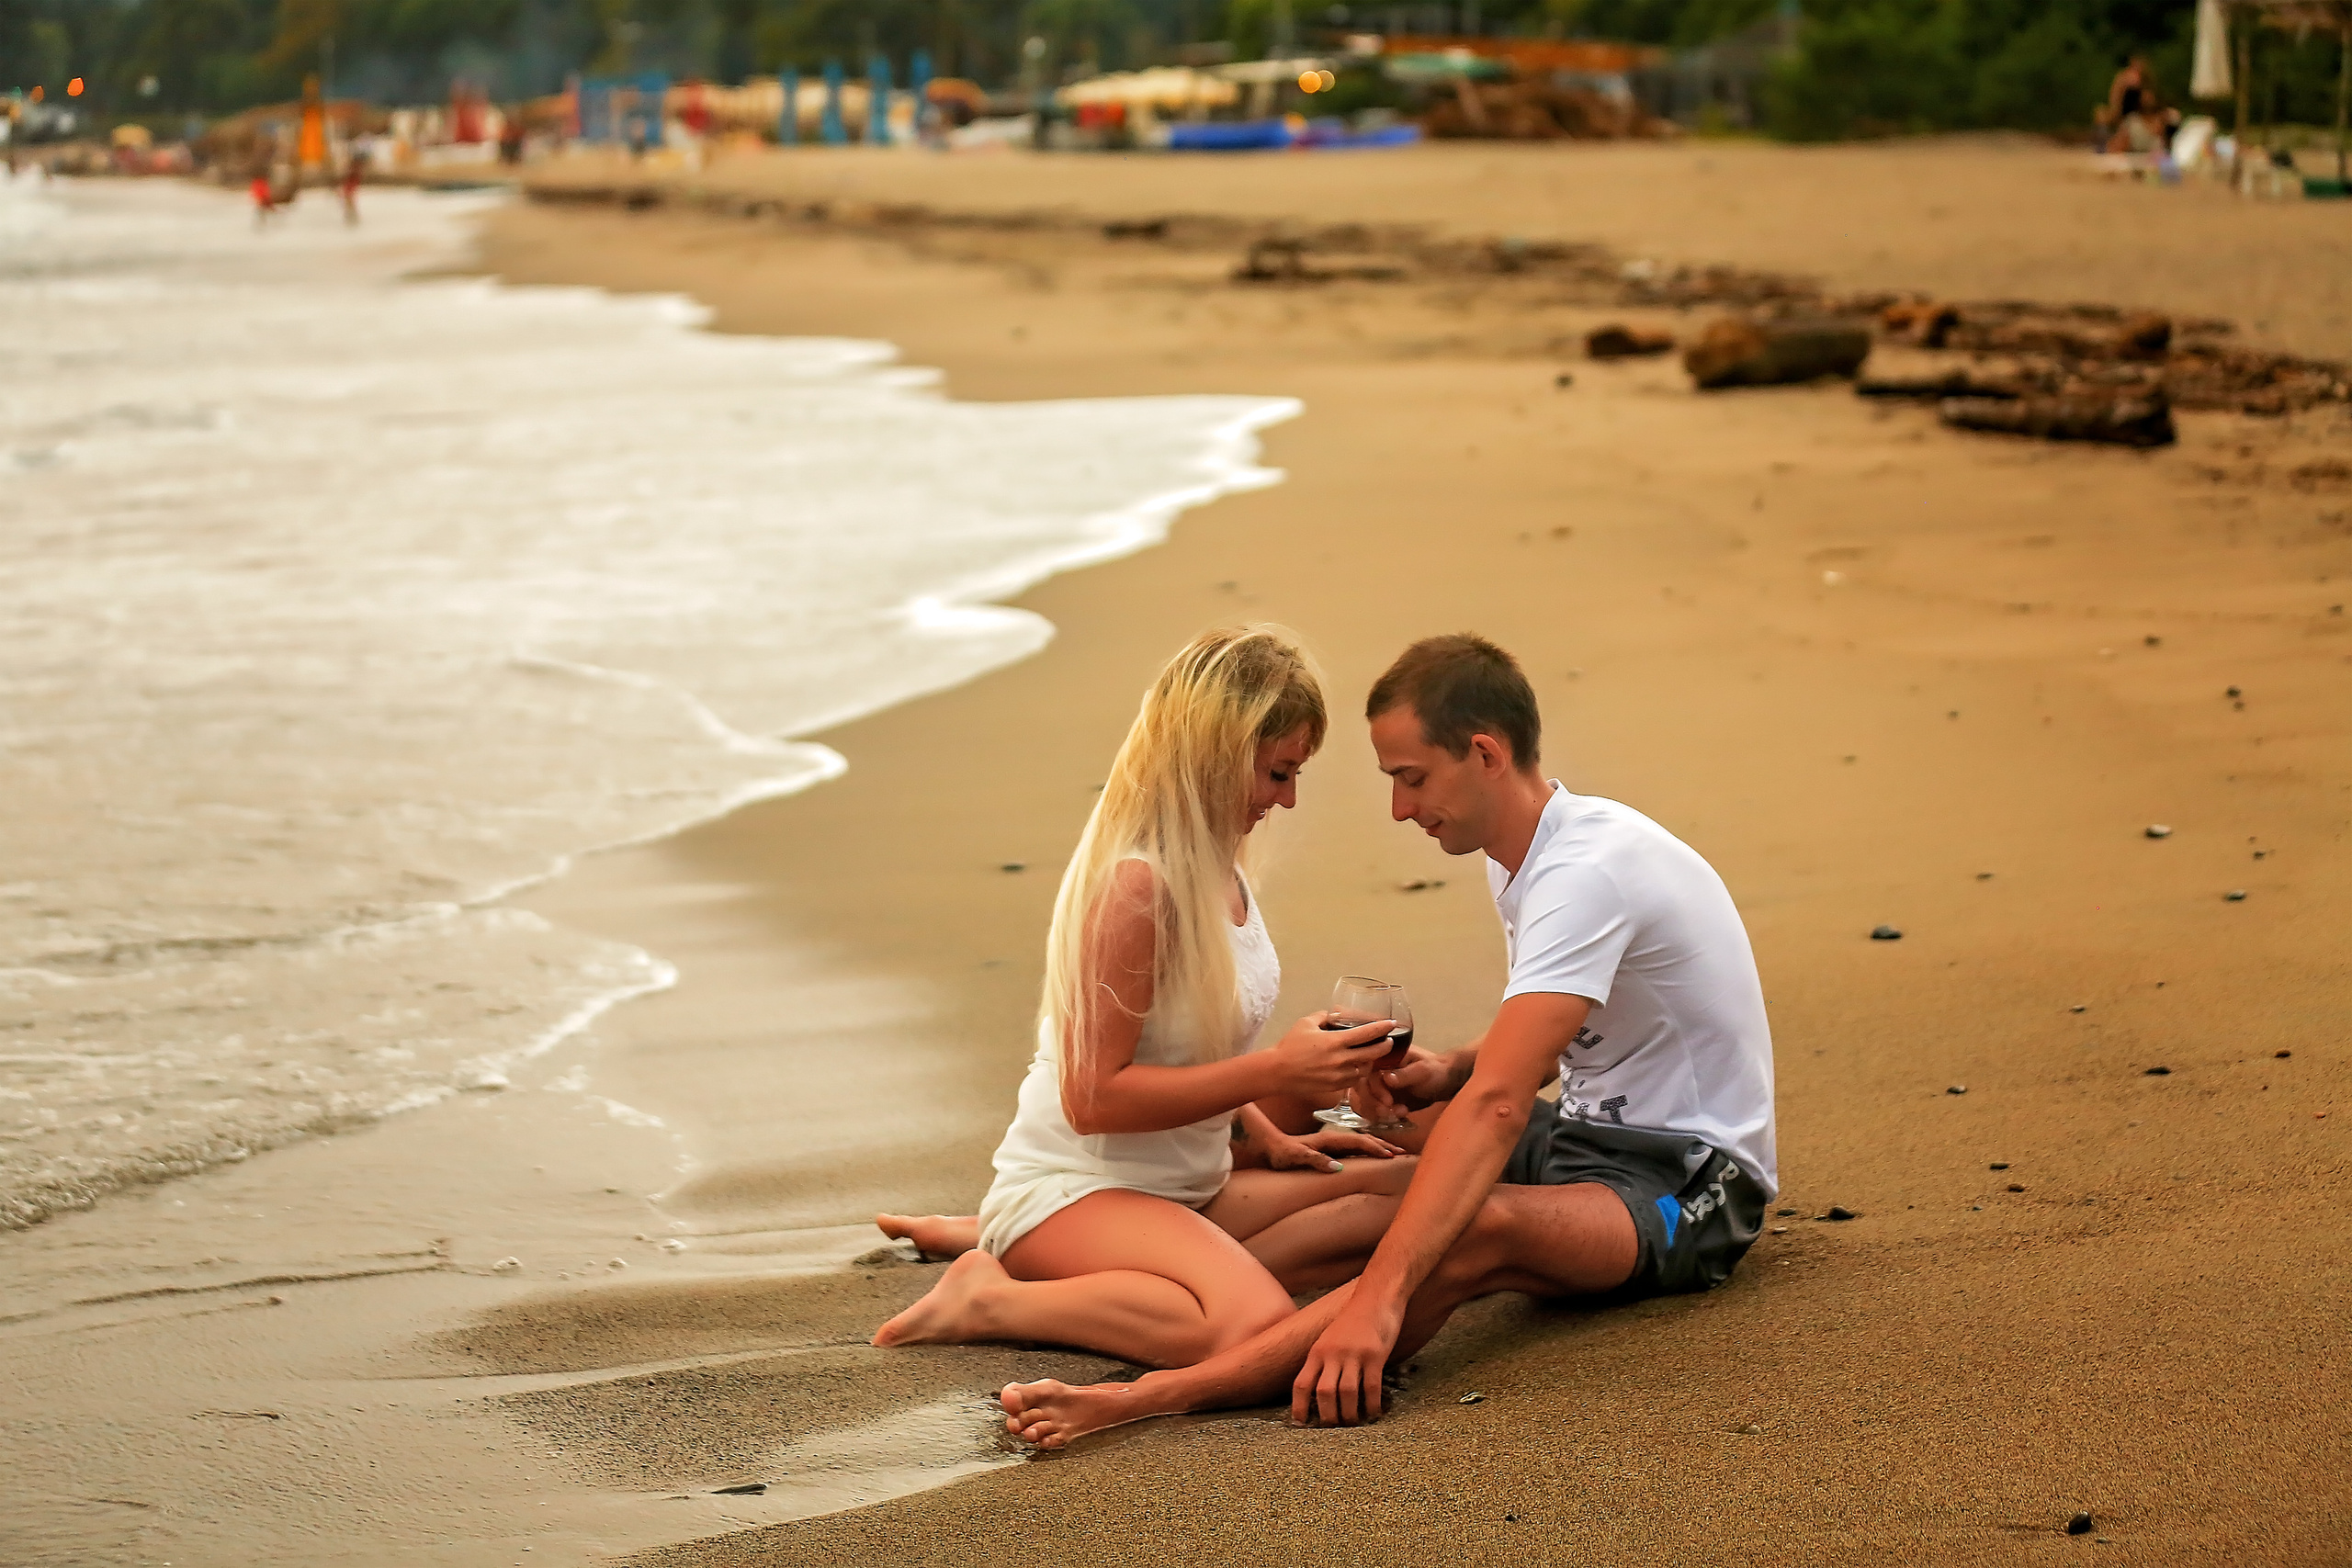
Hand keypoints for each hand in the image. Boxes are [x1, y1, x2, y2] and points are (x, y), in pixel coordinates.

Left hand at [1259, 1128, 1404, 1173]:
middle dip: (1384, 1145)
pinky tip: (1375, 1154)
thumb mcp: (1296, 1158)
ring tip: (1396, 1152)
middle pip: (1365, 1139)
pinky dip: (1369, 1149)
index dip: (1375, 1148)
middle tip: (1403, 1153)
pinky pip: (1355, 1147)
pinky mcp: (1331, 1147)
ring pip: (1362, 1142)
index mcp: (1329, 1139)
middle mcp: (1334, 1137)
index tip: (1391, 1155)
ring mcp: (1334, 1141)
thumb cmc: (1282, 1153)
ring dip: (1379, 1146)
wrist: (1270, 1144)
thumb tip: (1337, 1168)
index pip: (1358, 1142)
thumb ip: (1315, 1161)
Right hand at [1265, 1011, 1395, 1102]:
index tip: (1391, 1023)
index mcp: (1335, 1042)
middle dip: (1384, 1046)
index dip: (1382, 1027)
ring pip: (1366, 1069)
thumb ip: (1324, 1016)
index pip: (1367, 1033)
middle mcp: (1340, 1060)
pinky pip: (1354, 1080)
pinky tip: (1357, 1067)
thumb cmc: (1290, 1046)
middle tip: (1388, 1041)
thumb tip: (1336, 1013)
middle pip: (1373, 1053)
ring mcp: (1339, 1076)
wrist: (1277, 1072)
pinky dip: (1359, 1073)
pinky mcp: (1335, 1087)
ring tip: (1372, 1055)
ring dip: (1372, 1061)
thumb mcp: (1306, 1023)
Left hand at [1291, 1293, 1403, 1425]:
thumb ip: (1323, 1359)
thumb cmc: (1354, 1319)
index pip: (1302, 1383)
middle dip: (1328, 1416)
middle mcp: (1332, 1353)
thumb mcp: (1329, 1337)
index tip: (1300, 1424)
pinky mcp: (1375, 1355)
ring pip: (1346, 1393)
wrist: (1376, 1297)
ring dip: (1350, 1414)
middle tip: (1334, 1428)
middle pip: (1324, 1393)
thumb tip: (1319, 1389)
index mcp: (1317, 1351)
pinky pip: (1371, 1387)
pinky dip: (1372, 1404)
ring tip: (1354, 1423)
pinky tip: (1374, 1413)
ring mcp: (1354, 1354)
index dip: (1299, 1406)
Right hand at [1365, 1044, 1454, 1116]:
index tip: (1387, 1101)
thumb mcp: (1423, 1071)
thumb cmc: (1437, 1070)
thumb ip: (1405, 1074)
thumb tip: (1386, 1078)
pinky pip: (1376, 1109)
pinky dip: (1385, 1115)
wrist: (1448, 1082)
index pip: (1366, 1071)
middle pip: (1362, 1088)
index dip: (1373, 1088)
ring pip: (1367, 1100)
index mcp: (1385, 1057)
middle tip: (1387, 1112)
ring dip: (1378, 1111)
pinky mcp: (1385, 1099)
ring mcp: (1381, 1085)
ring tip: (1398, 1115)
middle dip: (1373, 1102)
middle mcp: (1379, 1070)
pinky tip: (1401, 1116)